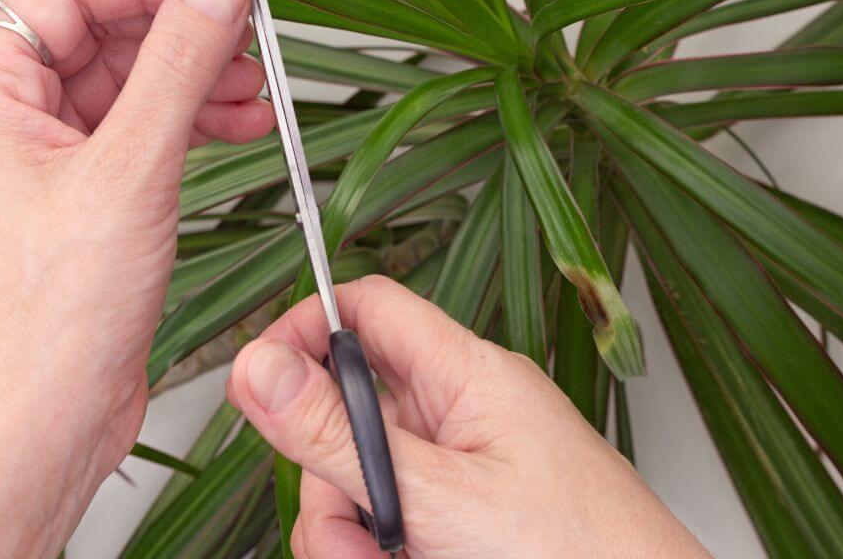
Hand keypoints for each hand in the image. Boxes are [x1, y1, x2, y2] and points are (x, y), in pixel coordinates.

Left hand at [0, 0, 272, 558]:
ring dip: (197, 78)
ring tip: (254, 88)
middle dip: (182, 33)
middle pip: (105, 33)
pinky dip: (195, 122)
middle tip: (247, 35)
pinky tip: (241, 125)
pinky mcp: (92, 196)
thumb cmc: (52, 315)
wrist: (47, 412)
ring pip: (133, 83)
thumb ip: (178, 68)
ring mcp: (55, 159)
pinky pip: (146, 131)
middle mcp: (15, 119)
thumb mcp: (130, 170)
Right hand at [227, 276, 707, 558]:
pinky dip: (378, 549)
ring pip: (359, 476)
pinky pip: (390, 516)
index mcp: (467, 374)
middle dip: (327, 477)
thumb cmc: (582, 550)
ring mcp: (459, 467)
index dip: (306, 330)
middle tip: (347, 532)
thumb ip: (342, 437)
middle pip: (348, 410)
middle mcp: (460, 411)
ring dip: (349, 531)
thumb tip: (260, 369)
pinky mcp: (459, 514)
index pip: (369, 308)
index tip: (261, 386)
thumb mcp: (441, 497)